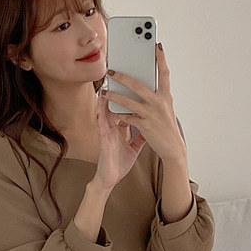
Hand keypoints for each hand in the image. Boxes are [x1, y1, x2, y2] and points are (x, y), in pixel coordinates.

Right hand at [94, 80, 146, 195]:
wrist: (110, 179)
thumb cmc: (119, 163)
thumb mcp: (134, 147)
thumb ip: (140, 136)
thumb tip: (149, 127)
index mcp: (121, 127)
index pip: (127, 107)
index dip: (131, 95)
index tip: (138, 81)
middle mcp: (114, 126)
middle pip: (118, 103)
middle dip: (121, 89)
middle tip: (124, 72)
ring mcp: (107, 130)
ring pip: (107, 107)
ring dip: (109, 93)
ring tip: (111, 78)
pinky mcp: (103, 137)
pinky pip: (102, 120)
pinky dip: (101, 108)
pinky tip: (101, 98)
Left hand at [105, 40, 188, 180]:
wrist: (173, 148)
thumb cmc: (167, 128)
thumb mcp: (165, 109)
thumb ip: (156, 96)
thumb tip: (144, 86)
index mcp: (166, 96)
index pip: (164, 73)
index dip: (161, 58)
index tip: (157, 45)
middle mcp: (159, 103)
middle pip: (138, 84)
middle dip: (122, 76)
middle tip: (111, 70)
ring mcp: (151, 114)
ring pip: (129, 101)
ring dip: (114, 95)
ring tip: (105, 91)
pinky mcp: (145, 125)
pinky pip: (128, 117)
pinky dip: (119, 114)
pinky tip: (111, 111)